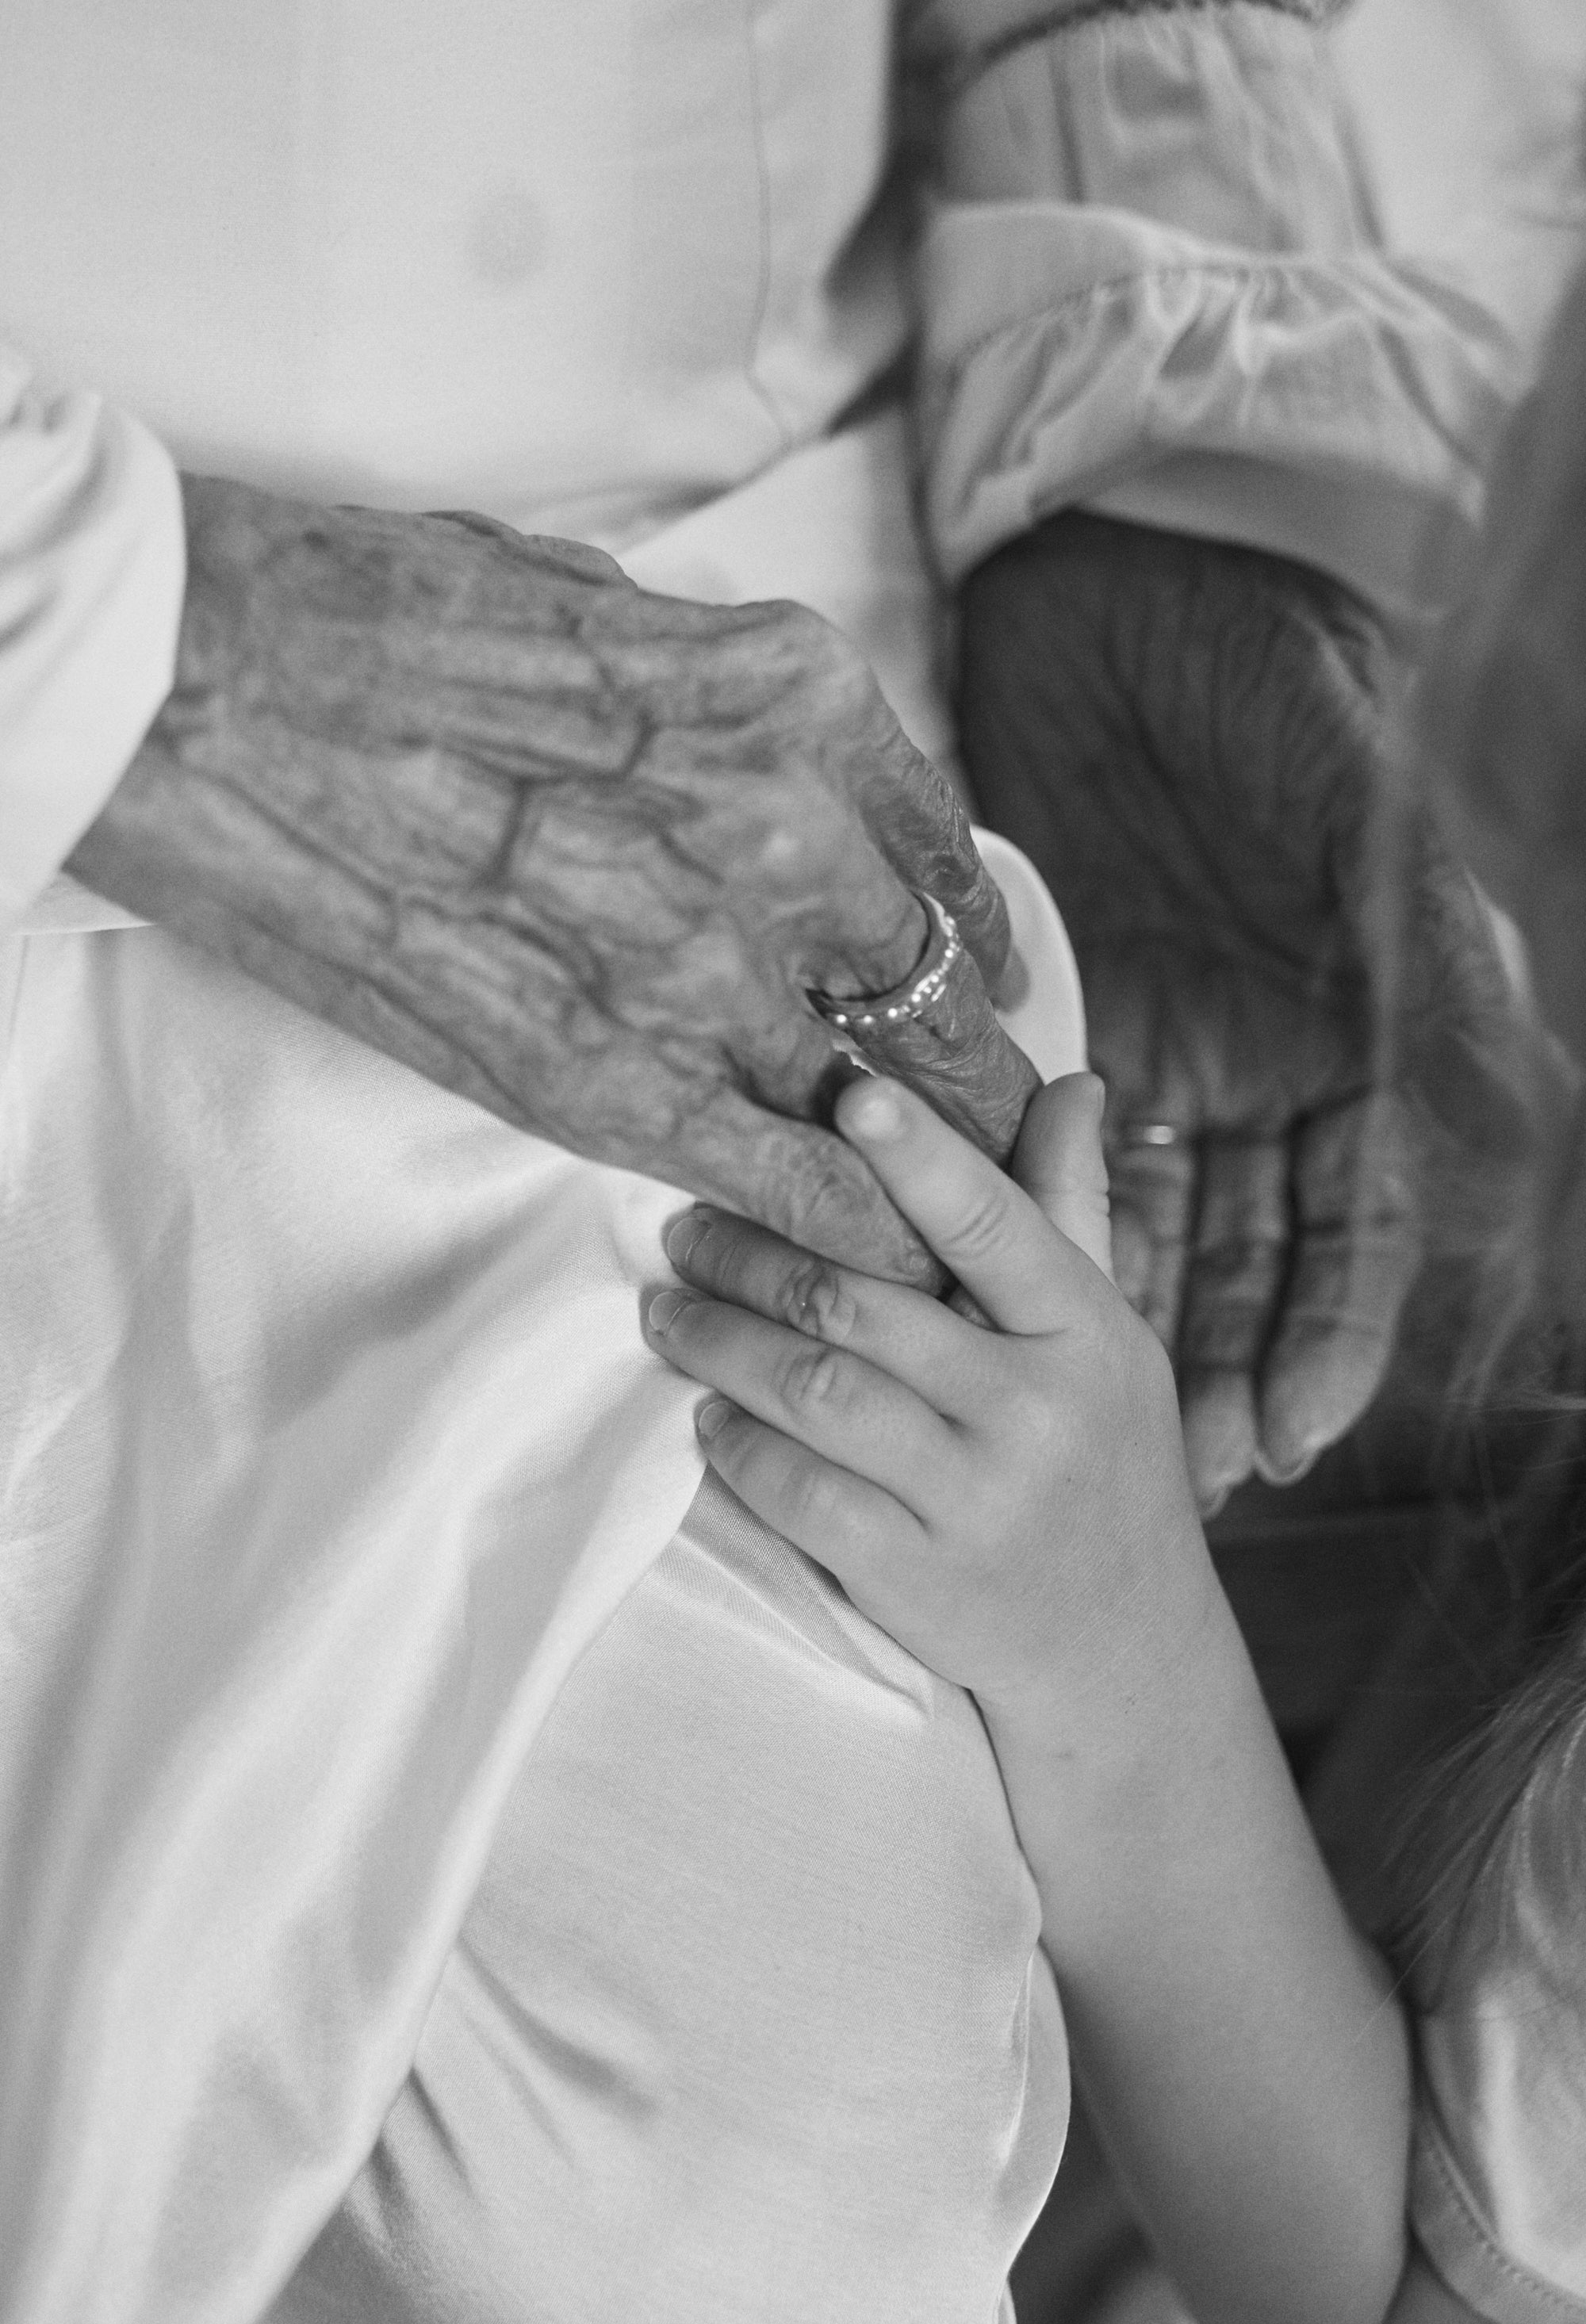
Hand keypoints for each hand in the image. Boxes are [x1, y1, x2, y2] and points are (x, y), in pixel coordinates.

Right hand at [69, 476, 1021, 1283]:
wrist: (212, 691)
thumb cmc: (378, 621)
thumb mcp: (596, 616)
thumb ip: (705, 706)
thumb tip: (740, 756)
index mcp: (795, 698)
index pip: (940, 850)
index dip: (967, 933)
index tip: (979, 979)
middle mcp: (788, 830)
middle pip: (935, 986)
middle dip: (970, 1060)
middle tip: (992, 1116)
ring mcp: (709, 967)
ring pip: (889, 1096)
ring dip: (925, 1156)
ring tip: (949, 1207)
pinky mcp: (614, 1083)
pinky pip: (795, 1180)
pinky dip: (852, 1226)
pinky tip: (884, 1259)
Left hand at [641, 1071, 1208, 1718]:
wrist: (1123, 1651)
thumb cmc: (1102, 1460)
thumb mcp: (1110, 1337)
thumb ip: (1072, 1210)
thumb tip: (1070, 1081)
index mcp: (1087, 1332)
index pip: (994, 1225)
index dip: (919, 1159)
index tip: (848, 1097)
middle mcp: (1034, 1411)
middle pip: (861, 1304)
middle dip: (750, 1256)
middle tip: (684, 1226)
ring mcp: (972, 1499)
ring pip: (813, 1391)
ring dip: (719, 1342)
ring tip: (668, 1310)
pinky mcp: (914, 1577)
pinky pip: (795, 1493)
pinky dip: (735, 1445)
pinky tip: (705, 1414)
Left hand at [956, 513, 1554, 1508]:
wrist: (1140, 593)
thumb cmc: (1289, 704)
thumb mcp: (1385, 848)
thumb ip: (1442, 1000)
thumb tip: (1516, 1139)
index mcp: (1353, 1052)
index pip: (1350, 1229)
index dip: (1326, 1337)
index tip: (1282, 1442)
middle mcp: (1256, 1072)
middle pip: (1236, 1251)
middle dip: (1208, 1363)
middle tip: (1162, 1475)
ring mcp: (1153, 1047)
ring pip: (1131, 1218)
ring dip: (1109, 1321)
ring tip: (1057, 1420)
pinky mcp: (1045, 1015)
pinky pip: (1025, 1150)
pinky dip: (1001, 1227)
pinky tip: (968, 1303)